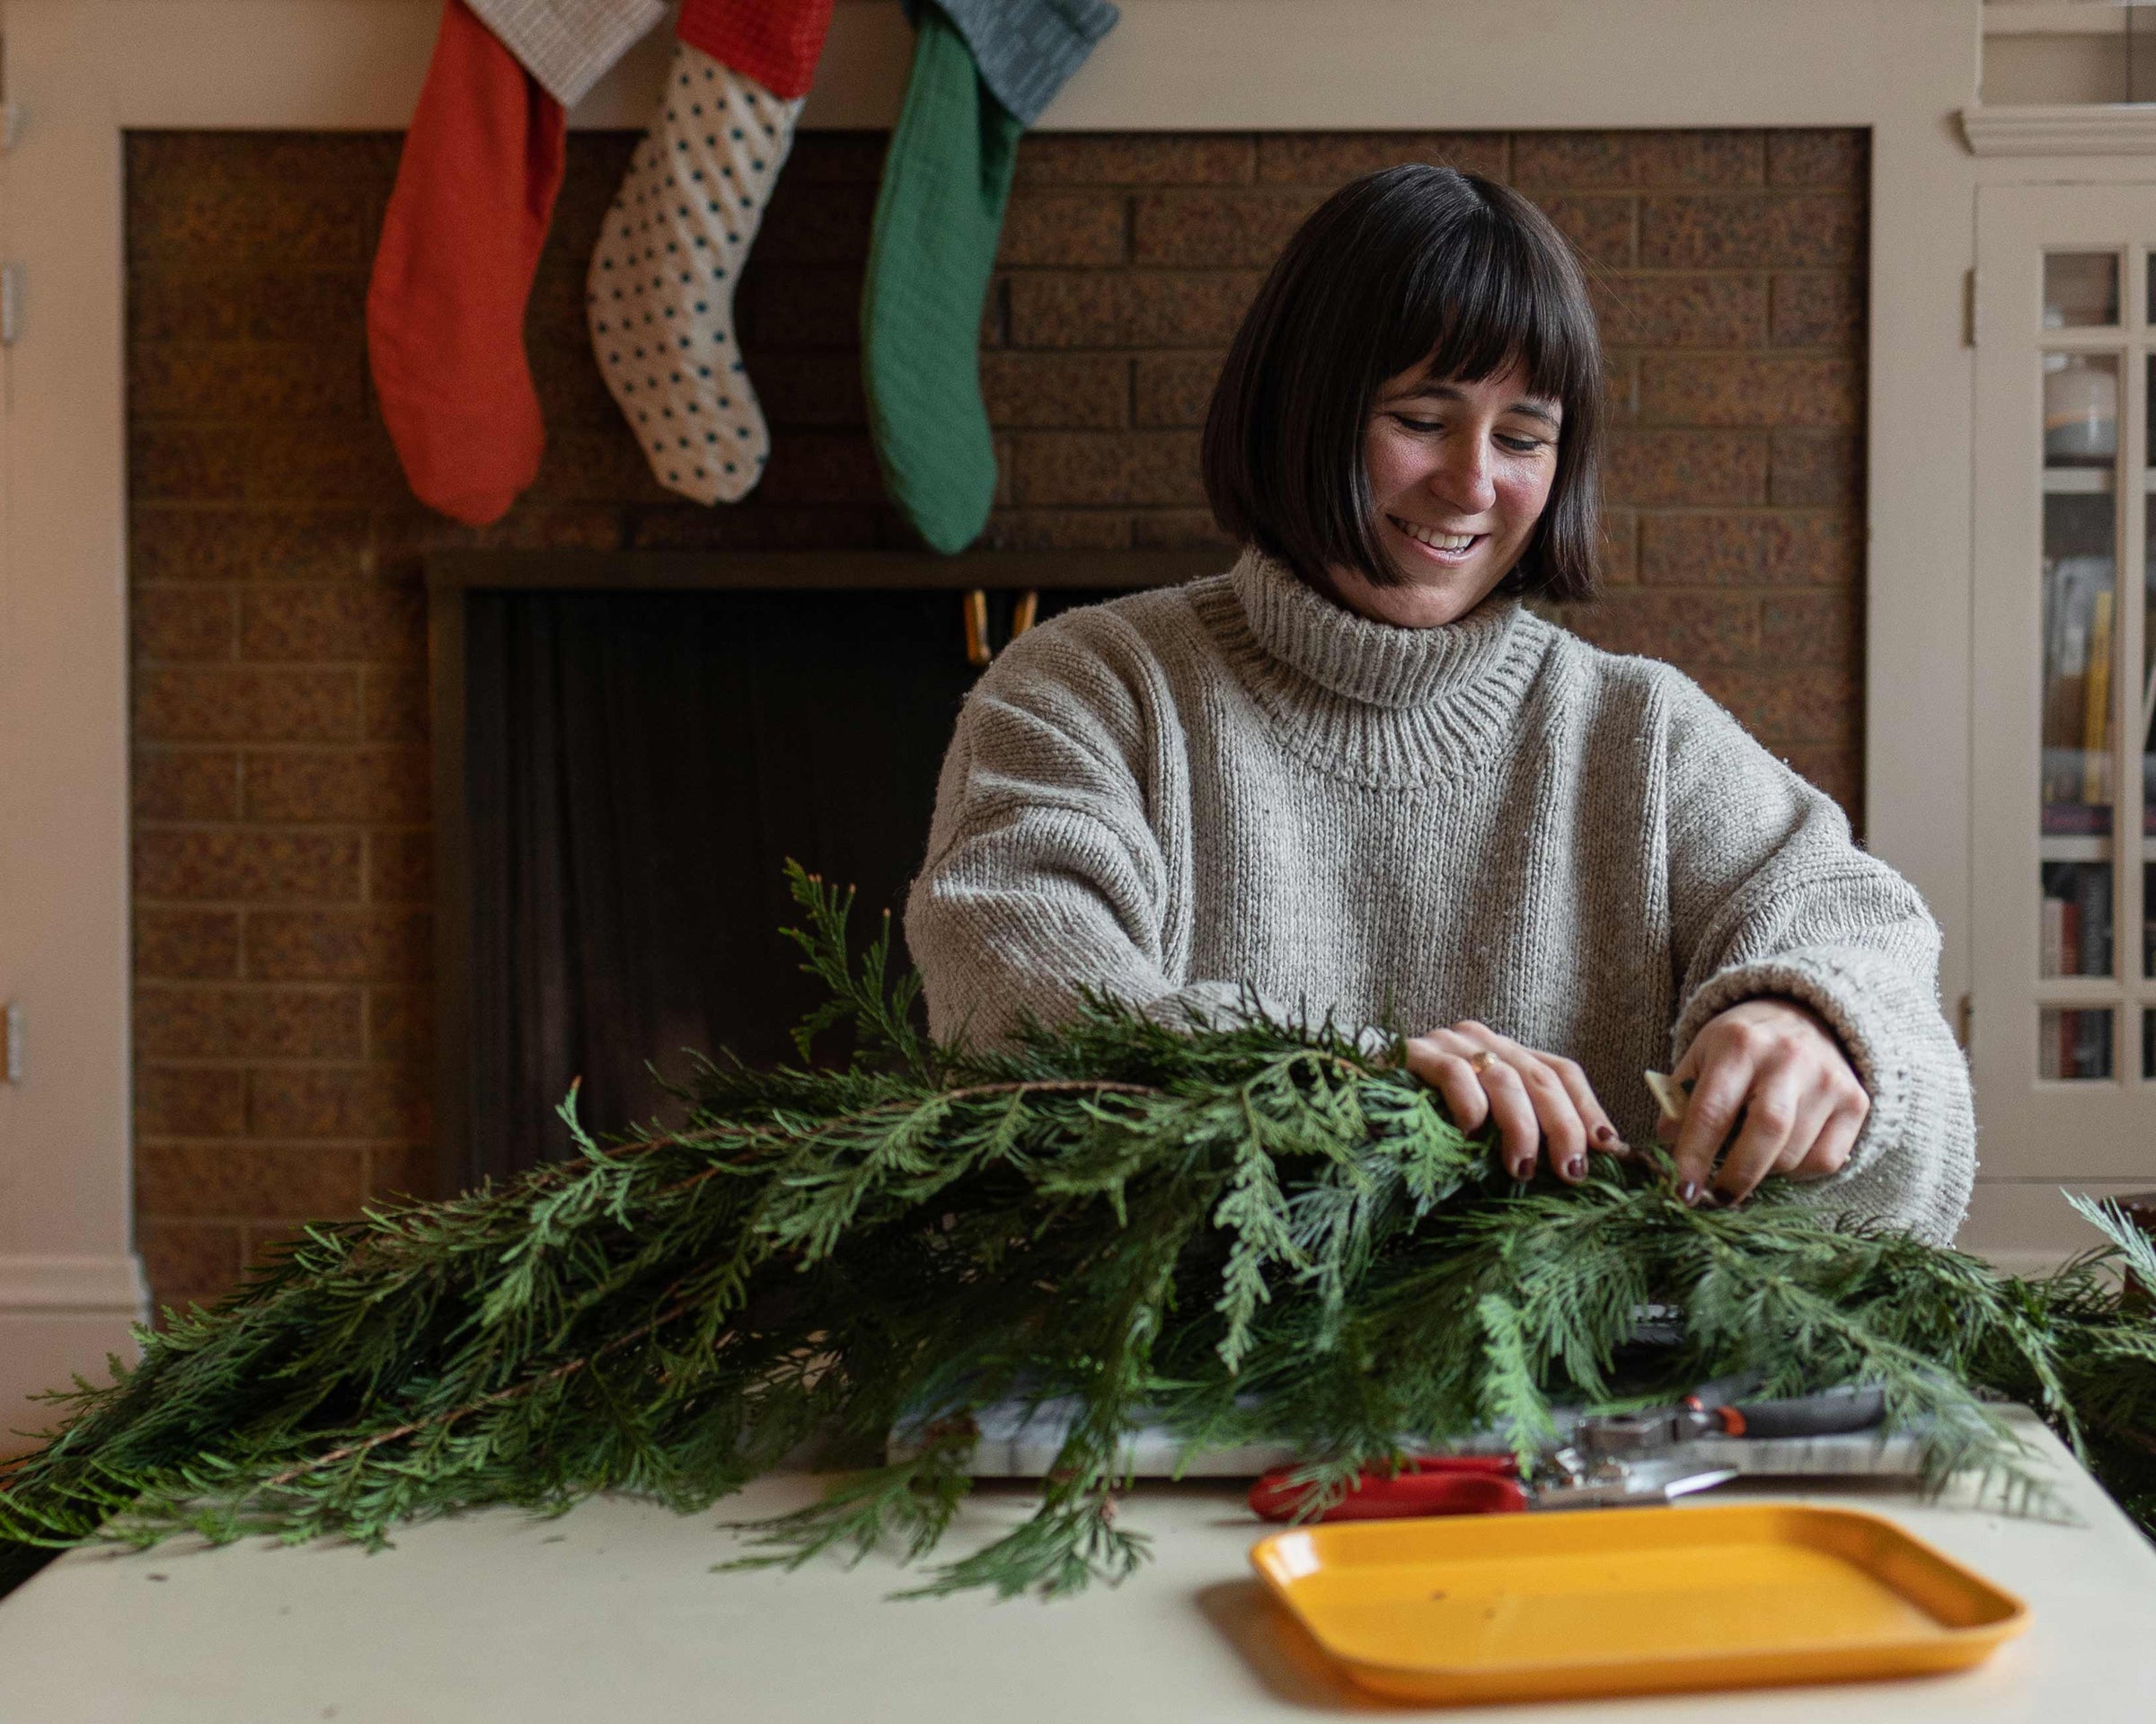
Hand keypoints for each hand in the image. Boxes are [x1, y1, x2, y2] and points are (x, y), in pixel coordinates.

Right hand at [1401, 1021, 1622, 1184]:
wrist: (1350, 1094)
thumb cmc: (1418, 1122)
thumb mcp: (1480, 1127)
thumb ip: (1519, 1132)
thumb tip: (1576, 1165)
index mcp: (1504, 1053)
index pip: (1561, 1071)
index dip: (1588, 1109)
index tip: (1608, 1148)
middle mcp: (1481, 1041)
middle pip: (1541, 1077)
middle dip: (1564, 1127)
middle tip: (1572, 1171)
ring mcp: (1447, 1043)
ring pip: (1504, 1078)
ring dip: (1521, 1127)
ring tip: (1521, 1168)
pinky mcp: (1414, 1053)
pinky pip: (1454, 1074)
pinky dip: (1470, 1106)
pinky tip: (1470, 1135)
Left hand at [1667, 998, 1868, 1205]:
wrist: (1802, 1014)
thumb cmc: (1741, 1045)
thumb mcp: (1700, 1056)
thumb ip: (1679, 1100)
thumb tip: (1667, 1150)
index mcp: (1738, 1044)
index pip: (1712, 1110)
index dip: (1694, 1156)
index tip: (1682, 1191)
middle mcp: (1787, 1059)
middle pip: (1765, 1132)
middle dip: (1736, 1176)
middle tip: (1717, 1198)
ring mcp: (1827, 1080)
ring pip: (1793, 1154)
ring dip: (1765, 1172)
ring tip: (1750, 1159)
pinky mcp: (1855, 1101)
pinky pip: (1825, 1161)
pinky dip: (1798, 1172)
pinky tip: (1783, 1155)